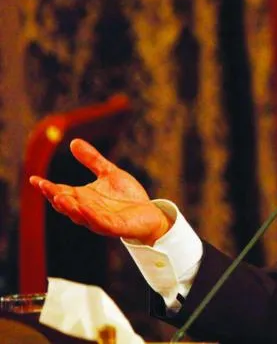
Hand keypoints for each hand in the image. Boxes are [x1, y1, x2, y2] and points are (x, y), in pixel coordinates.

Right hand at [29, 139, 171, 245]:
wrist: (150, 213)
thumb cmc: (127, 196)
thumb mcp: (109, 173)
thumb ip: (92, 160)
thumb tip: (74, 141)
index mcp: (83, 198)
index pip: (61, 192)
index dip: (48, 187)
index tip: (34, 179)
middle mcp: (87, 210)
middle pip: (67, 205)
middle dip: (55, 196)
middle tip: (44, 186)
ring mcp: (100, 220)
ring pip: (80, 215)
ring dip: (69, 207)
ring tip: (59, 197)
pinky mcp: (115, 227)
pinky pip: (101, 223)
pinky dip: (91, 216)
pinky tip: (84, 207)